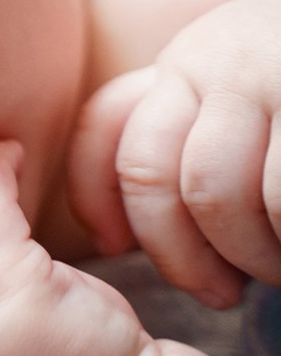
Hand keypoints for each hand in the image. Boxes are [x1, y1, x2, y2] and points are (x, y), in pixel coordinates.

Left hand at [69, 0, 280, 308]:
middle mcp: (219, 62)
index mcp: (189, 63)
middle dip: (182, 255)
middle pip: (156, 177)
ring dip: (254, 257)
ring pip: (220, 195)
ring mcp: (274, 78)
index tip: (111, 246)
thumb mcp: (247, 81)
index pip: (106, 127)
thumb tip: (126, 233)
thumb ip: (198, 130)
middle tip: (221, 292)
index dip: (94, 196)